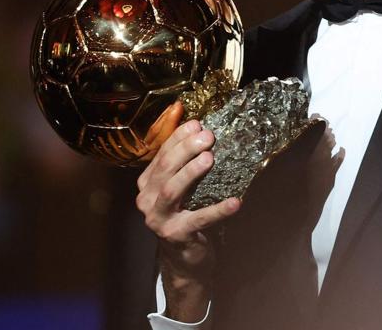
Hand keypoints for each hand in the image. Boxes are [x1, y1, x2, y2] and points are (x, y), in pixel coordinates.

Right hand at [136, 107, 241, 321]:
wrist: (184, 257)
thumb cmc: (185, 214)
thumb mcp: (181, 188)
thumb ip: (184, 163)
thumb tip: (200, 129)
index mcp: (146, 184)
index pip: (161, 154)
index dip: (178, 137)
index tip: (198, 124)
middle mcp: (147, 200)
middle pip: (165, 169)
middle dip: (186, 150)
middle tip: (208, 137)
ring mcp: (158, 219)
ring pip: (171, 190)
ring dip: (190, 173)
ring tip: (210, 158)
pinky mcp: (176, 235)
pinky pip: (198, 219)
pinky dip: (217, 210)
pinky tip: (235, 202)